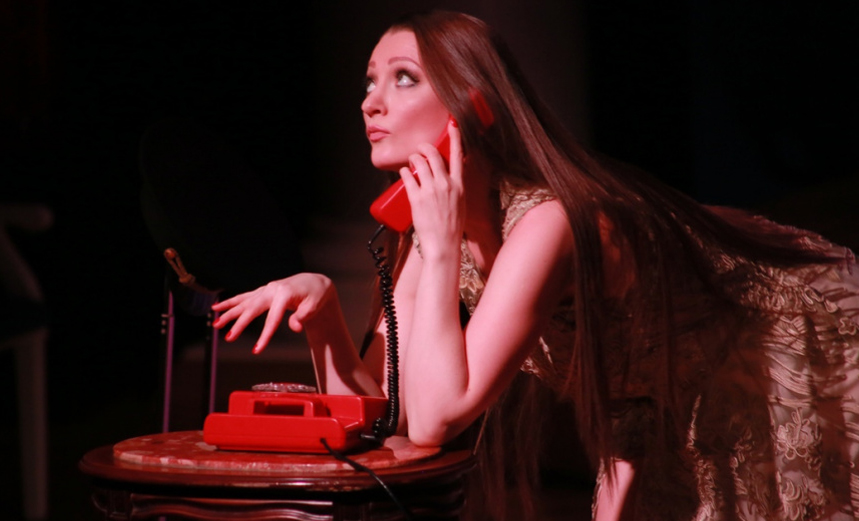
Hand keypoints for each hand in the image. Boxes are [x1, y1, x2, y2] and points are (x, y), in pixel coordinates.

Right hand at [211, 273, 333, 353]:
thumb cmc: (315, 295)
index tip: (257, 350)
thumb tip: (294, 327)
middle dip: (240, 324)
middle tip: (229, 337)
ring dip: (228, 313)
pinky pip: (244, 297)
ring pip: (244, 302)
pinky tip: (217, 307)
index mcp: (284, 294)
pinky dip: (230, 302)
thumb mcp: (314, 306)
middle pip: (253, 309)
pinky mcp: (263, 291)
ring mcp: (266, 289)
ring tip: (216, 324)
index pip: (273, 318)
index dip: (265, 335)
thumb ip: (303, 317)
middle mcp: (272, 290)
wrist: (314, 283)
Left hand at [399, 120, 463, 257]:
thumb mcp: (459, 203)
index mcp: (459, 185)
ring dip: (413, 158)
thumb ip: (454, 189)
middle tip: (420, 150)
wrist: (443, 244)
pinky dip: (404, 171)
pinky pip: (407, 176)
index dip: (455, 138)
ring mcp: (430, 191)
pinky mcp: (417, 198)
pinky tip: (404, 172)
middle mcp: (445, 185)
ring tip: (411, 162)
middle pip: (434, 155)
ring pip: (419, 162)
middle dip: (425, 148)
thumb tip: (445, 178)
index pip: (458, 156)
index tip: (452, 125)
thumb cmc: (451, 227)